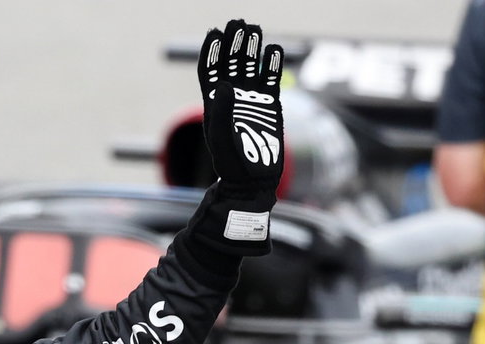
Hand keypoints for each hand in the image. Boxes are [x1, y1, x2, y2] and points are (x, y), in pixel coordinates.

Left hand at [198, 20, 284, 199]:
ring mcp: (251, 99)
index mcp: (214, 103)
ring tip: (254, 27)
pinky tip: (274, 48)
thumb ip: (221, 111)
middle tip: (237, 21)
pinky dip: (273, 63)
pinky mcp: (270, 104)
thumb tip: (225, 83)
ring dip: (252, 47)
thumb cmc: (232, 163)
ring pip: (251, 66)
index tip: (214, 32)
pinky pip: (271, 78)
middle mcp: (231, 97)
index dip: (212, 51)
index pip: (210, 70)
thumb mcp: (222, 138)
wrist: (253, 180)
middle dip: (233, 41)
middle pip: (231, 62)